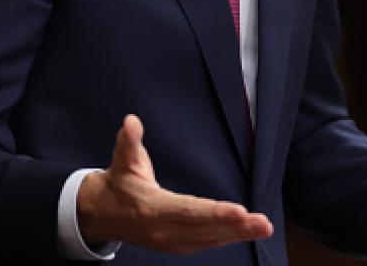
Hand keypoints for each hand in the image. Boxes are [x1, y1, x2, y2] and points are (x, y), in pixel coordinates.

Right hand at [76, 115, 272, 253]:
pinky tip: (245, 231)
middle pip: (205, 229)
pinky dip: (227, 238)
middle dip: (236, 227)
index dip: (214, 213)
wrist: (103, 214)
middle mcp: (164, 230)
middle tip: (264, 224)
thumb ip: (129, 141)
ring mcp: (171, 241)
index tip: (239, 211)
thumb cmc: (120, 182)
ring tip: (263, 227)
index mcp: (153, 208)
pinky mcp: (177, 245)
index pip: (189, 211)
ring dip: (238, 234)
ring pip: (209, 239)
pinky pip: (206, 243)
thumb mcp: (122, 159)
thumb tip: (131, 121)